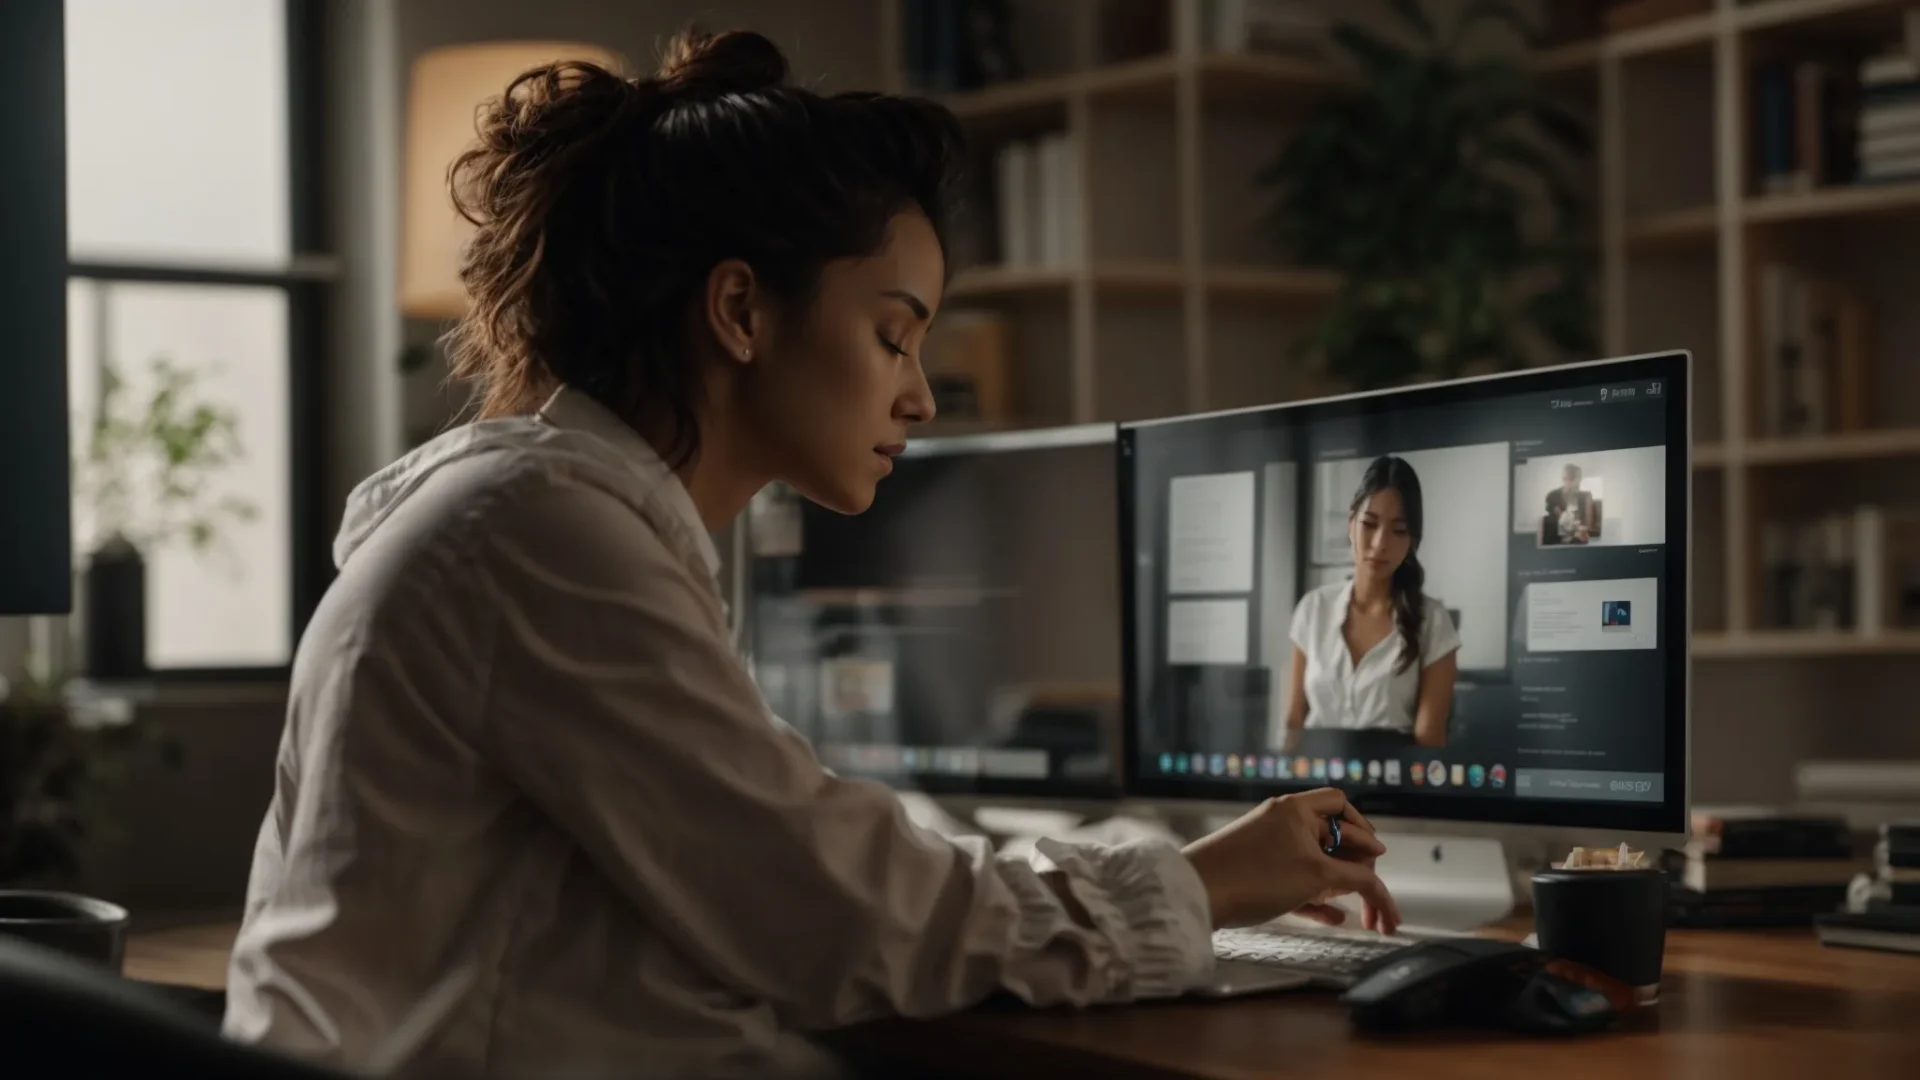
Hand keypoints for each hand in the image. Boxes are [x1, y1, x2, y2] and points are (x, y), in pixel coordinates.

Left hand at [1181, 788, 1400, 934]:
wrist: (1195, 895)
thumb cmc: (1254, 877)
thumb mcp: (1316, 875)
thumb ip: (1356, 877)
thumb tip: (1376, 878)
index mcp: (1297, 809)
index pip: (1344, 808)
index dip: (1366, 833)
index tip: (1377, 860)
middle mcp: (1283, 822)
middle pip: (1334, 838)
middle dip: (1357, 868)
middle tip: (1370, 895)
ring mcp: (1269, 847)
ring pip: (1316, 863)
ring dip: (1339, 886)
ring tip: (1357, 913)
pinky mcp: (1257, 872)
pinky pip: (1296, 881)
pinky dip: (1316, 897)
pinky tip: (1333, 918)